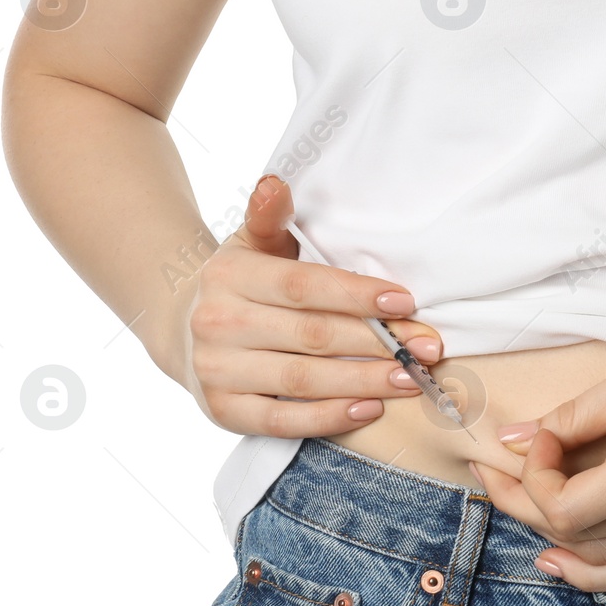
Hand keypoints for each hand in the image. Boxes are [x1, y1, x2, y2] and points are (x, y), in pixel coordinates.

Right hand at [175, 174, 446, 437]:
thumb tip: (276, 184)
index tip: (407, 302)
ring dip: (363, 381)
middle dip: (378, 343)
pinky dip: (327, 418)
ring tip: (411, 379)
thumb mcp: (252, 242)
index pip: (304, 286)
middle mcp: (218, 323)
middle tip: (427, 348)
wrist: (178, 325)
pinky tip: (369, 409)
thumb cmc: (241, 280)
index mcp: (231, 275)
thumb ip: (270, 217)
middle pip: (312, 336)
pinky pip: (280, 421)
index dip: (357, 295)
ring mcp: (216, 370)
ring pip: (302, 380)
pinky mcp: (221, 410)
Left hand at [469, 315, 605, 591]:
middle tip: (493, 471)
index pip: (565, 508)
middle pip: (575, 538)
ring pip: (602, 562)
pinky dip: (596, 566)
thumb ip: (572, 417)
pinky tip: (563, 555)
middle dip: (524, 505)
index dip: (534, 477)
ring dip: (551, 537)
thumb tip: (515, 439)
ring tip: (515, 506)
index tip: (536, 434)